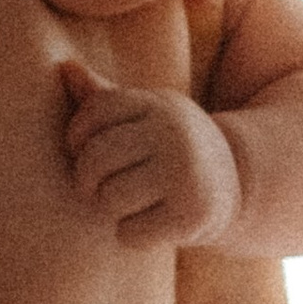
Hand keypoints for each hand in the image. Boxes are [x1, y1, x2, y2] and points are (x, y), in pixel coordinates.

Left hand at [60, 63, 241, 246]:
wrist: (237, 184)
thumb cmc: (170, 149)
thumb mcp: (145, 117)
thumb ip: (103, 97)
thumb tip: (65, 68)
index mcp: (159, 103)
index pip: (97, 109)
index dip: (77, 135)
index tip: (81, 149)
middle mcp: (175, 133)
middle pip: (97, 158)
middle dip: (87, 180)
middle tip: (96, 187)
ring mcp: (187, 172)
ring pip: (111, 198)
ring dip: (110, 209)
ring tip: (128, 203)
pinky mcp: (192, 214)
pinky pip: (131, 232)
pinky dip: (133, 235)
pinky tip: (150, 224)